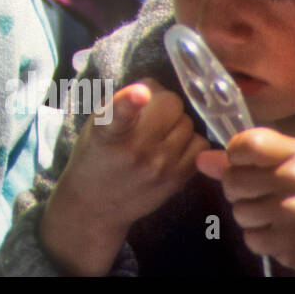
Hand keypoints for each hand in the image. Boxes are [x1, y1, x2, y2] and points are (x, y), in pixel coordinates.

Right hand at [40, 79, 208, 275]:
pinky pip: (200, 145)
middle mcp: (135, 151)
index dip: (130, 100)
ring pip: (188, 123)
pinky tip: (173, 145)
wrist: (95, 205)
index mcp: (107, 134)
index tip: (140, 93)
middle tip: (150, 113)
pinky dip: (189, 140)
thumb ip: (122, 103)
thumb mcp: (95, 126)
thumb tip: (155, 88)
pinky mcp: (177, 180)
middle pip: (171, 104)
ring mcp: (160, 167)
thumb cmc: (94, 157)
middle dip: (162, 103)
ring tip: (159, 132)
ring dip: (176, 122)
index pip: (119, 114)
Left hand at [196, 128, 294, 272]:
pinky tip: (278, 232)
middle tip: (257, 194)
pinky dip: (260, 238)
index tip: (244, 163)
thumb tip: (201, 159)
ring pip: (240, 212)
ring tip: (271, 214)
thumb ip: (242, 160)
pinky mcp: (293, 242)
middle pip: (233, 180)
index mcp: (294, 152)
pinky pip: (252, 238)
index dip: (235, 155)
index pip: (247, 144)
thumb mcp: (285, 164)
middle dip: (237, 190)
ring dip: (249, 216)